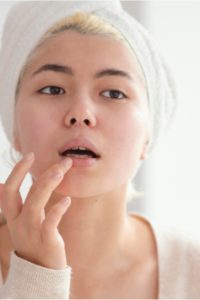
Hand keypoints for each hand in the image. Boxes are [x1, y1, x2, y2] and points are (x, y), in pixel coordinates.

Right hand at [0, 153, 71, 268]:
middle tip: (58, 161)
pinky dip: (57, 211)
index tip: (30, 155)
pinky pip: (49, 224)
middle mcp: (19, 222)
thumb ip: (16, 203)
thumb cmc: (34, 242)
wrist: (40, 274)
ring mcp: (31, 232)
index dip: (17, 172)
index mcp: (14, 216)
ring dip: (47, 186)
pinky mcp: (46, 241)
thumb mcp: (21, 222)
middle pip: (19, 193)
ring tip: (60, 171)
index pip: (9, 190)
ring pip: (35, 205)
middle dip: (34, 173)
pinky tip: (67, 200)